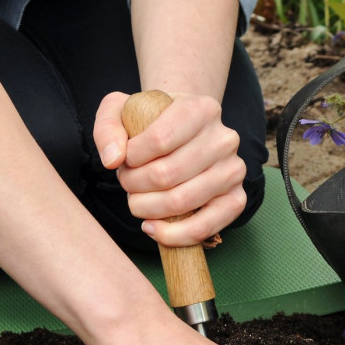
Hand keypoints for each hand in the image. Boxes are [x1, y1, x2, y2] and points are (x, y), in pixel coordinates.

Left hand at [93, 92, 247, 246]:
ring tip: (137, 201)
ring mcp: (234, 170)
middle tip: (127, 183)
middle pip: (167, 174)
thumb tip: (113, 160)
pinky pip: (204, 227)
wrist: (184, 133)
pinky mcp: (236, 199)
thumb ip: (107, 127)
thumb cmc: (152, 123)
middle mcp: (224, 138)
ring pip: (182, 202)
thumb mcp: (122, 110)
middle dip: (134, 185)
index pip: (159, 139)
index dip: (131, 158)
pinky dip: (172, 235)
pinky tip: (152, 227)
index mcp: (201, 109)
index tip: (124, 161)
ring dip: (147, 208)